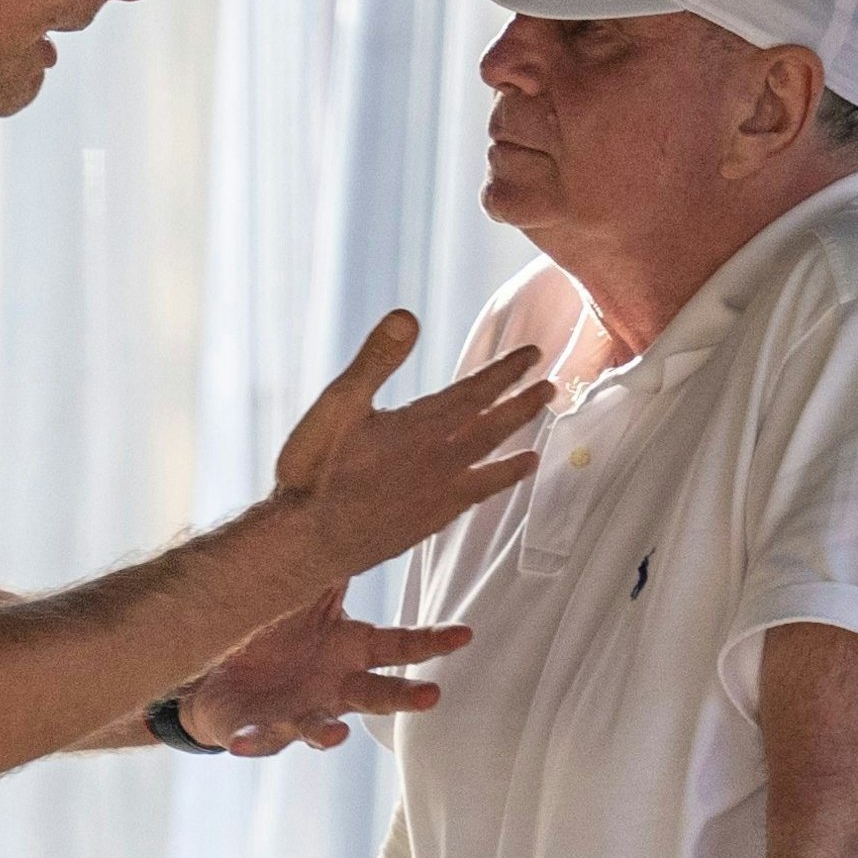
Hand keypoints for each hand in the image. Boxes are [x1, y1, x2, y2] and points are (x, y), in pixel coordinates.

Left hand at [180, 584, 472, 754]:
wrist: (219, 658)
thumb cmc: (273, 623)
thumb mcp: (306, 587)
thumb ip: (336, 560)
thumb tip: (370, 510)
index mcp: (350, 649)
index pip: (399, 645)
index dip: (433, 641)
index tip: (464, 634)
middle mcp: (334, 685)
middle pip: (376, 694)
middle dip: (403, 696)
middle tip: (431, 694)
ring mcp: (300, 711)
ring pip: (320, 727)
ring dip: (328, 732)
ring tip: (336, 732)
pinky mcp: (260, 729)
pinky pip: (259, 737)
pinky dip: (254, 740)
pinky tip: (241, 742)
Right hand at [273, 310, 549, 583]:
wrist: (307, 541)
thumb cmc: (314, 470)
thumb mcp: (337, 403)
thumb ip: (376, 360)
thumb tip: (408, 317)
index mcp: (420, 427)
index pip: (475, 393)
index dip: (506, 371)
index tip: (533, 354)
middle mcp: (438, 462)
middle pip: (492, 429)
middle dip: (522, 406)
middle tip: (550, 389)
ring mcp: (435, 497)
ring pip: (488, 470)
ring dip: (514, 455)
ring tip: (536, 453)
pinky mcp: (424, 524)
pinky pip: (470, 503)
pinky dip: (487, 493)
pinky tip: (485, 494)